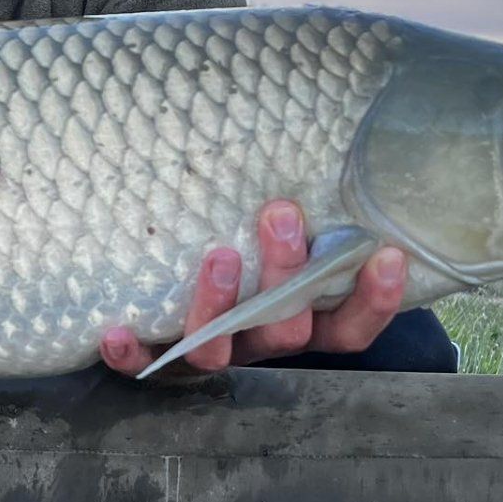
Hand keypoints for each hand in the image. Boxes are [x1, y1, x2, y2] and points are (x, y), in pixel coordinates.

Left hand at [99, 200, 407, 376]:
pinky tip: (113, 331)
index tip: (388, 256)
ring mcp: (213, 355)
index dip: (373, 301)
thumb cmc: (256, 258)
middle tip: (281, 213)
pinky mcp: (162, 359)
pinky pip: (148, 363)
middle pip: (287, 332)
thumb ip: (312, 216)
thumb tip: (327, 138)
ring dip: (220, 306)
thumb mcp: (293, 240)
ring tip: (219, 256)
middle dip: (287, 275)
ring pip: (221, 351)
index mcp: (304, 324)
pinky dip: (132, 353)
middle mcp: (261, 344)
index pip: (350, 329)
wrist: (187, 309)